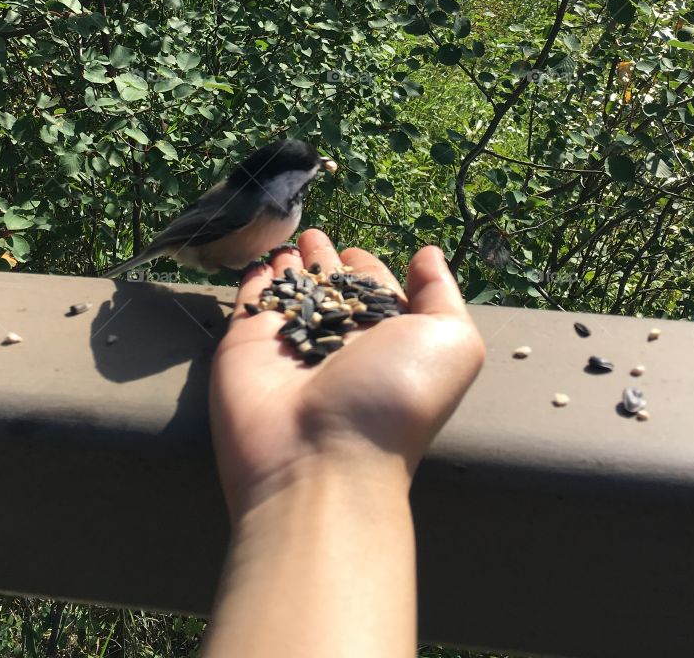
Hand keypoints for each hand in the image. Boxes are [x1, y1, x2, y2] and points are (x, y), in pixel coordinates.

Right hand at [209, 228, 485, 519]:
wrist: (321, 459)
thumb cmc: (394, 398)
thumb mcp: (448, 342)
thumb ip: (440, 293)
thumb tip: (428, 253)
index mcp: (384, 337)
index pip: (374, 291)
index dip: (367, 269)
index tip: (356, 252)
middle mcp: (338, 338)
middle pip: (330, 289)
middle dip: (324, 261)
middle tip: (316, 234)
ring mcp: (290, 340)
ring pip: (290, 290)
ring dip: (289, 264)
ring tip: (287, 239)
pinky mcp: (245, 343)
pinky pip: (251, 299)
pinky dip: (253, 278)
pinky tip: (259, 258)